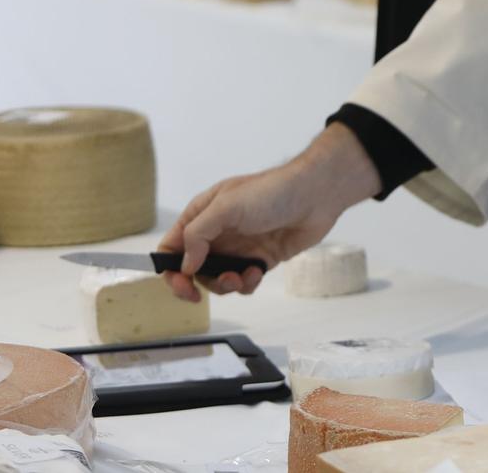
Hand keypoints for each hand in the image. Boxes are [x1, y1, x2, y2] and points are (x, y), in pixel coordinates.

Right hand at [157, 123, 379, 301]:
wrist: (317, 195)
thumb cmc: (272, 193)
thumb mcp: (226, 207)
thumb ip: (198, 234)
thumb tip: (185, 266)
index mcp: (203, 214)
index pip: (172, 246)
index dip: (170, 268)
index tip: (181, 283)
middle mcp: (218, 232)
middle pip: (192, 269)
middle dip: (197, 283)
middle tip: (200, 294)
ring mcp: (239, 246)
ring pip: (218, 279)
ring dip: (225, 285)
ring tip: (239, 277)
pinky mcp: (260, 258)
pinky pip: (244, 281)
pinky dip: (247, 283)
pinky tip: (259, 270)